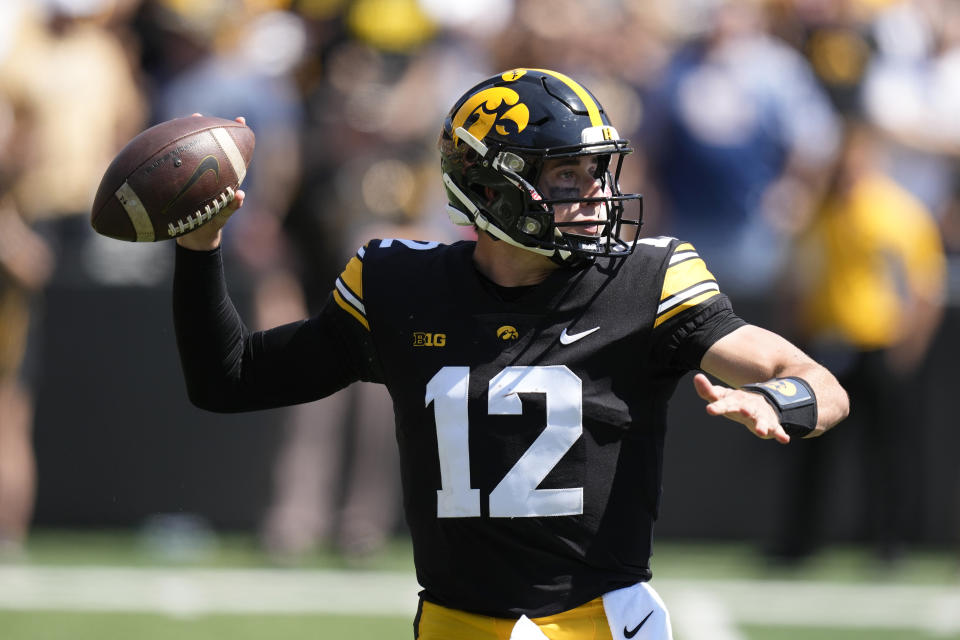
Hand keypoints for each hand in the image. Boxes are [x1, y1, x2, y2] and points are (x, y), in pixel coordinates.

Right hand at [176, 114, 246, 251]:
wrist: (195, 237)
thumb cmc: (211, 224)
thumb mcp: (222, 216)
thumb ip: (231, 207)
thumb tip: (240, 195)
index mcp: (222, 176)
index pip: (231, 151)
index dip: (236, 134)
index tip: (241, 120)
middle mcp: (208, 171)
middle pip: (209, 144)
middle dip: (207, 127)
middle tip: (201, 115)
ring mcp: (192, 174)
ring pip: (190, 150)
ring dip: (186, 134)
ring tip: (185, 119)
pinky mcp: (178, 181)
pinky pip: (173, 165)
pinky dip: (167, 154)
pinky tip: (158, 143)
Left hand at [693, 373, 790, 443]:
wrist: (761, 402)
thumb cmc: (735, 402)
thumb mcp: (721, 397)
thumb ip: (707, 390)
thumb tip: (696, 377)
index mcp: (734, 401)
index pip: (724, 403)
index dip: (718, 406)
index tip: (709, 409)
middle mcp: (748, 406)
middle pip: (746, 409)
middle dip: (745, 410)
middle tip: (743, 412)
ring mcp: (761, 415)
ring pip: (762, 420)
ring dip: (762, 425)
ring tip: (761, 432)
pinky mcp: (772, 424)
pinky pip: (777, 429)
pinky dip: (780, 434)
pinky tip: (784, 439)